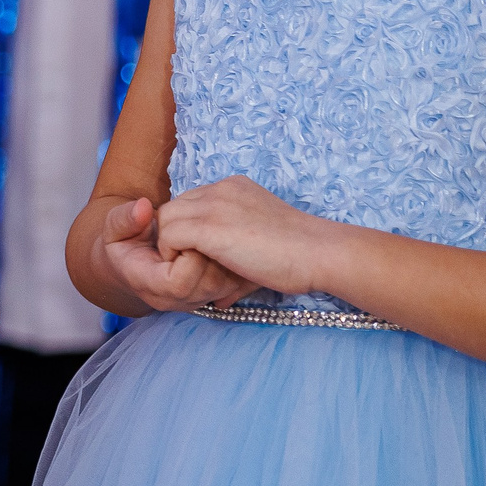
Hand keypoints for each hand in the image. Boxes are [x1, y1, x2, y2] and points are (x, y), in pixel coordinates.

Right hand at [89, 194, 251, 311]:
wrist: (131, 261)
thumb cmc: (123, 243)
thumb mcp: (115, 228)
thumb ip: (125, 219)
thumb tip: (143, 207)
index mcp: (148, 285)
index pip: (179, 283)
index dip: (189, 256)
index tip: (185, 235)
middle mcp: (173, 300)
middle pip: (207, 286)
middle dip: (211, 254)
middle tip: (205, 231)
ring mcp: (193, 301)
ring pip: (224, 286)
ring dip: (225, 258)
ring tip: (213, 236)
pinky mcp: (209, 296)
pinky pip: (233, 284)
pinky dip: (233, 263)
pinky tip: (223, 244)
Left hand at [156, 176, 337, 298]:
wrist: (320, 253)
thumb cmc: (298, 256)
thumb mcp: (260, 245)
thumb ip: (235, 259)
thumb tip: (219, 298)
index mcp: (233, 188)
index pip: (189, 203)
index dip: (188, 230)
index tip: (198, 256)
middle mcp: (220, 189)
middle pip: (173, 209)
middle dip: (174, 237)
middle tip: (189, 265)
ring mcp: (213, 205)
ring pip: (166, 220)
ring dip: (171, 247)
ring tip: (190, 271)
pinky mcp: (209, 227)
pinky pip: (168, 236)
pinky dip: (172, 255)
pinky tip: (192, 272)